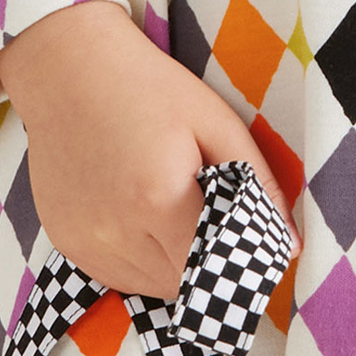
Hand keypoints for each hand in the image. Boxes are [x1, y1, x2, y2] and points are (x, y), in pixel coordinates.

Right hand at [0, 0, 296, 299]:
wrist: (66, 67)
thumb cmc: (148, 88)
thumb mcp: (216, 122)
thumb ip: (258, 184)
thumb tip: (290, 245)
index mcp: (158, 199)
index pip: (214, 270)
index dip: (239, 260)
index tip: (249, 240)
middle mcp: (116, 231)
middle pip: (184, 285)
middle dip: (209, 262)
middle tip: (213, 216)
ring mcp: (84, 242)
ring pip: (151, 288)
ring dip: (175, 266)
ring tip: (175, 213)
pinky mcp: (65, 242)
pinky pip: (117, 277)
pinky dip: (141, 263)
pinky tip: (143, 218)